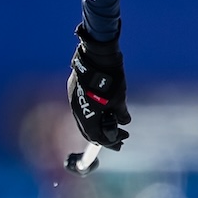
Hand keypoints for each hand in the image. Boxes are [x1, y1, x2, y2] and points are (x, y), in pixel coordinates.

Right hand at [67, 23, 130, 148]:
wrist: (97, 55)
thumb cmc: (110, 78)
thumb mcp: (119, 98)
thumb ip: (121, 114)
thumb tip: (124, 122)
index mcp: (85, 116)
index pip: (96, 137)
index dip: (110, 142)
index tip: (122, 142)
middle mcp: (76, 109)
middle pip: (89, 130)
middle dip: (105, 134)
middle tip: (120, 136)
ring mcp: (74, 98)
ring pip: (86, 117)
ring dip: (100, 122)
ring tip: (115, 121)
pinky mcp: (74, 87)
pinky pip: (84, 106)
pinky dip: (95, 111)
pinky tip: (105, 108)